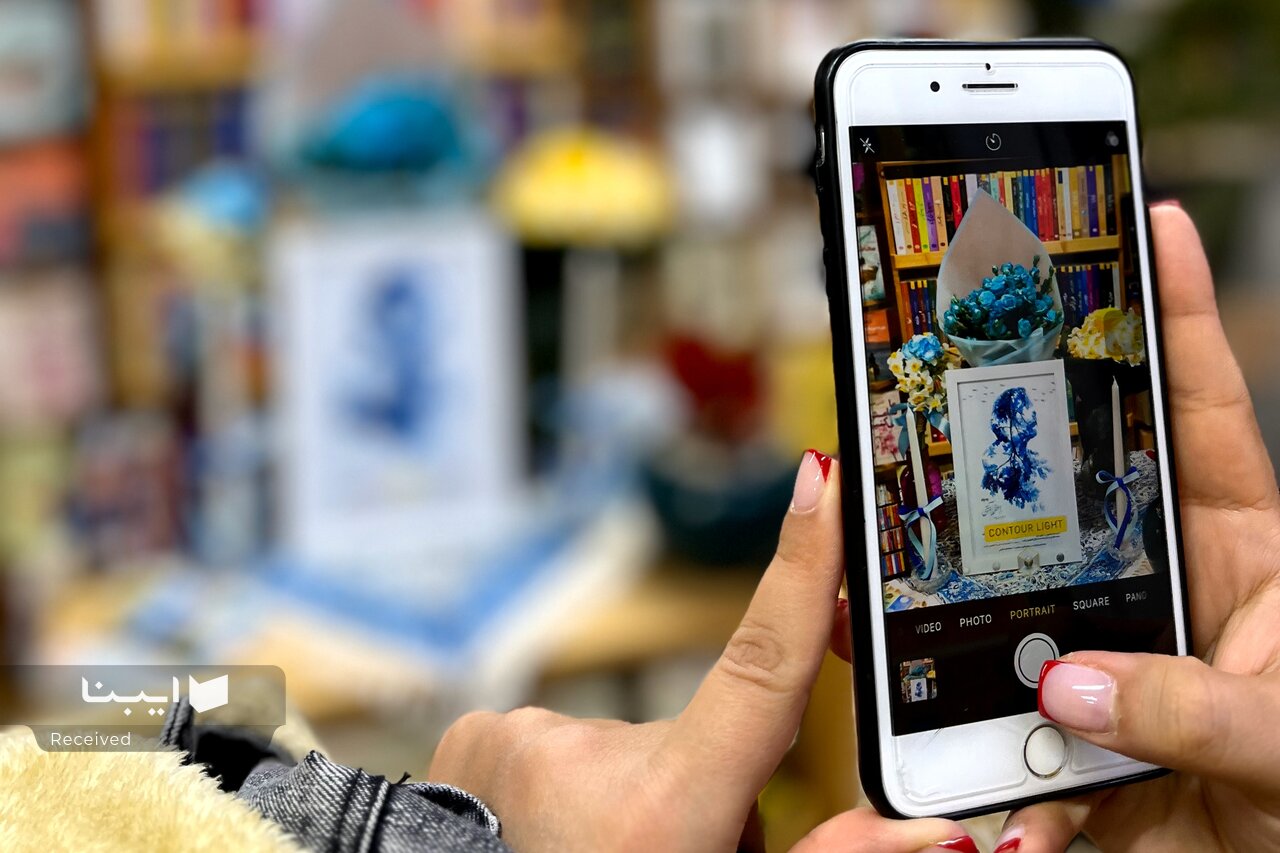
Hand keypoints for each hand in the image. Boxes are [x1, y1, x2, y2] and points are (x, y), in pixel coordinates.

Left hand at [429, 451, 981, 851]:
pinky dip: (567, 792)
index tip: (823, 475)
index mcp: (670, 803)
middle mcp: (591, 752)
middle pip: (700, 740)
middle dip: (707, 793)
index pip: (763, 660)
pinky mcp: (477, 734)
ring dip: (630, 803)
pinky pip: (558, 751)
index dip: (804, 564)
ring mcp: (525, 735)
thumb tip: (935, 837)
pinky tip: (542, 838)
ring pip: (626, 756)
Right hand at [985, 204, 1279, 851]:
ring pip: (1010, 601)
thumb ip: (1199, 712)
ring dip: (959, 602)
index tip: (1152, 224)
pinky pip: (989, 717)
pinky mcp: (1064, 737)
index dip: (1179, 319)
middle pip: (1071, 491)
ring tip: (896, 575)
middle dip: (1011, 436)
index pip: (1204, 416)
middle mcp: (1163, 592)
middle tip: (955, 366)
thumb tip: (1072, 690)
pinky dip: (952, 728)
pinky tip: (927, 737)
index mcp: (1246, 560)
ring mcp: (1106, 659)